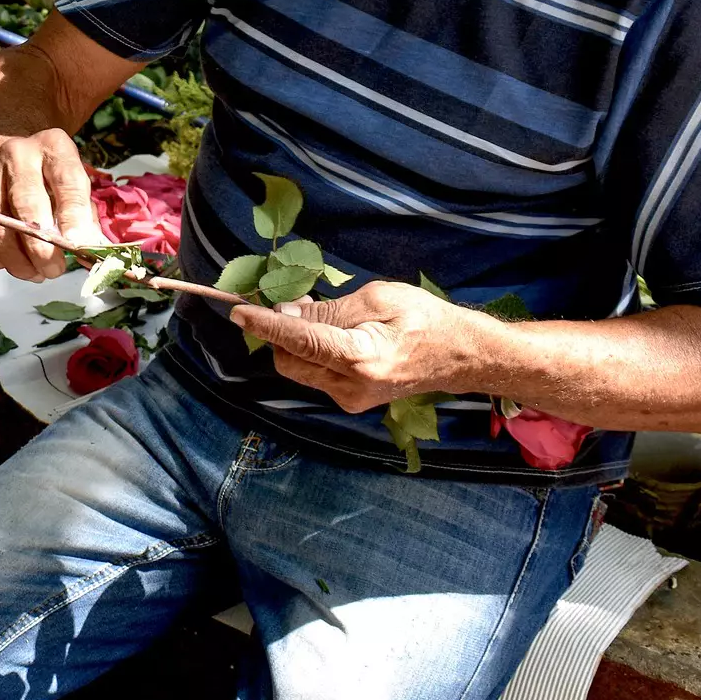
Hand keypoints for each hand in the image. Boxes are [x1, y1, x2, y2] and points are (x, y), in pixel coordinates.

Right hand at [0, 128, 101, 281]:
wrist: (7, 157)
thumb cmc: (48, 178)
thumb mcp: (75, 186)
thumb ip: (85, 220)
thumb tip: (90, 255)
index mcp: (52, 147)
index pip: (66, 181)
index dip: (72, 216)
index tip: (76, 245)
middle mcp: (17, 154)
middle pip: (26, 203)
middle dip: (40, 246)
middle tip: (53, 270)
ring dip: (17, 260)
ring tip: (34, 273)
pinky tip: (8, 264)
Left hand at [227, 280, 489, 413]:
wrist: (461, 356)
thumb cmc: (425, 318)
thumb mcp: (378, 298)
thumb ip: (329, 311)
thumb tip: (287, 313)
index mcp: (361, 358)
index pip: (299, 341)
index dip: (265, 325)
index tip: (239, 311)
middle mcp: (351, 387)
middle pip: (289, 360)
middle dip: (279, 333)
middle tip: (291, 301)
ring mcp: (351, 399)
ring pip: (299, 369)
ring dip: (294, 342)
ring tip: (316, 314)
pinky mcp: (352, 401)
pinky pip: (315, 374)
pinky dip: (310, 352)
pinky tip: (329, 333)